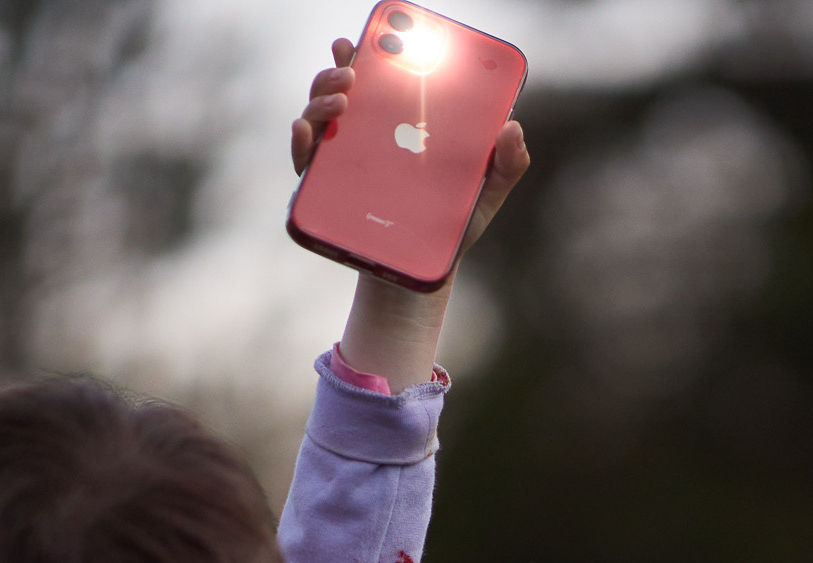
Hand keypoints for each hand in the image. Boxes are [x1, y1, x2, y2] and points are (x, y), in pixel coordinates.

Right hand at [290, 39, 532, 265]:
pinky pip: (305, 161)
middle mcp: (366, 136)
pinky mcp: (326, 192)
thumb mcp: (487, 193)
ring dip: (321, 99)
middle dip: (343, 69)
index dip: (373, 52)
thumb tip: (512, 127)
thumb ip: (508, 163)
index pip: (383, 79)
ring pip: (319, 116)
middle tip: (355, 69)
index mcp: (401, 125)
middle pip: (344, 89)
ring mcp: (343, 162)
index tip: (373, 35)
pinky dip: (300, 142)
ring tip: (340, 101)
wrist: (424, 277)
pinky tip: (304, 132)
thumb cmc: (452, 227)